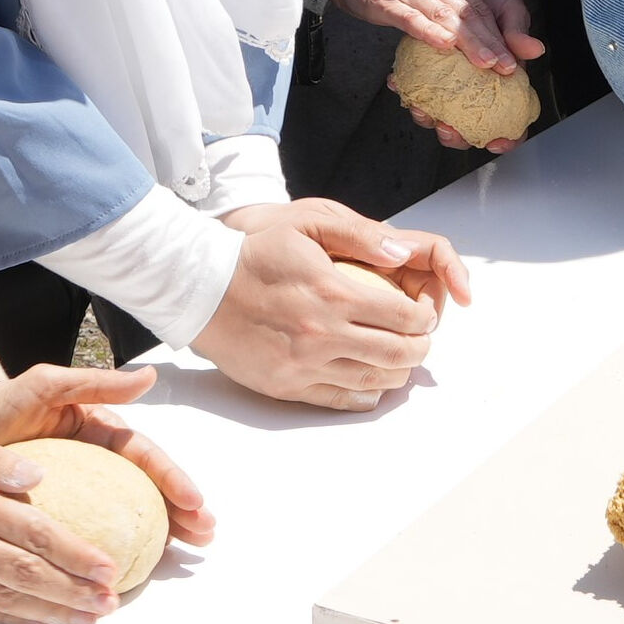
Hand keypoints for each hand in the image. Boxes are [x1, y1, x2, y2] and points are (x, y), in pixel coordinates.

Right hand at [0, 365, 210, 623]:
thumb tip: (37, 475)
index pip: (34, 533)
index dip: (74, 554)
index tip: (106, 567)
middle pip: (26, 575)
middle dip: (73, 593)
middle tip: (109, 604)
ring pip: (4, 599)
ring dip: (50, 612)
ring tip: (86, 620)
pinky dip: (9, 619)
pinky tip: (37, 622)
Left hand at [0, 365, 215, 546]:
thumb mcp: (45, 387)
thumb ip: (94, 383)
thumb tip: (149, 377)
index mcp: (98, 434)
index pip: (144, 457)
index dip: (171, 479)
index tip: (193, 502)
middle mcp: (92, 467)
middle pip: (144, 491)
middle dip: (179, 513)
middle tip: (202, 536)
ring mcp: (75, 495)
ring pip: (122, 518)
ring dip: (156, 535)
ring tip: (181, 555)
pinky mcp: (51, 520)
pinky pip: (83, 539)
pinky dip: (106, 554)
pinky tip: (122, 573)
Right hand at [189, 203, 451, 409]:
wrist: (198, 287)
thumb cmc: (253, 252)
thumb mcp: (306, 224)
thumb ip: (359, 236)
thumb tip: (402, 255)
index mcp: (333, 295)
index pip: (403, 317)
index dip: (424, 317)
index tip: (425, 314)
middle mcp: (322, 336)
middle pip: (396, 355)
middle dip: (419, 348)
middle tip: (421, 340)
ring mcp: (303, 366)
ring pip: (371, 382)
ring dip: (396, 374)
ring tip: (400, 360)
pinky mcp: (285, 386)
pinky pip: (337, 399)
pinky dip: (364, 395)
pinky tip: (372, 385)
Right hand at [333, 0, 547, 151]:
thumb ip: (447, 1)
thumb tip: (466, 34)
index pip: (477, 6)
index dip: (496, 34)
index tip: (510, 58)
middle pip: (467, 13)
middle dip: (489, 42)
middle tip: (505, 66)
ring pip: (445, 16)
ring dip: (468, 41)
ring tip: (485, 61)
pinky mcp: (388, 1)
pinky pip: (412, 18)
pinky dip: (429, 32)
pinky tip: (444, 45)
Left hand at [412, 0, 544, 149]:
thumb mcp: (510, 9)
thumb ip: (516, 32)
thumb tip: (533, 50)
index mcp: (505, 75)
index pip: (512, 115)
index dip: (508, 136)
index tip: (495, 143)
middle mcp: (479, 80)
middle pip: (472, 122)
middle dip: (458, 135)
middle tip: (445, 129)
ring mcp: (455, 75)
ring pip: (443, 109)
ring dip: (429, 115)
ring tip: (418, 110)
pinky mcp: (433, 63)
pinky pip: (421, 84)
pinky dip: (409, 88)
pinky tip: (398, 84)